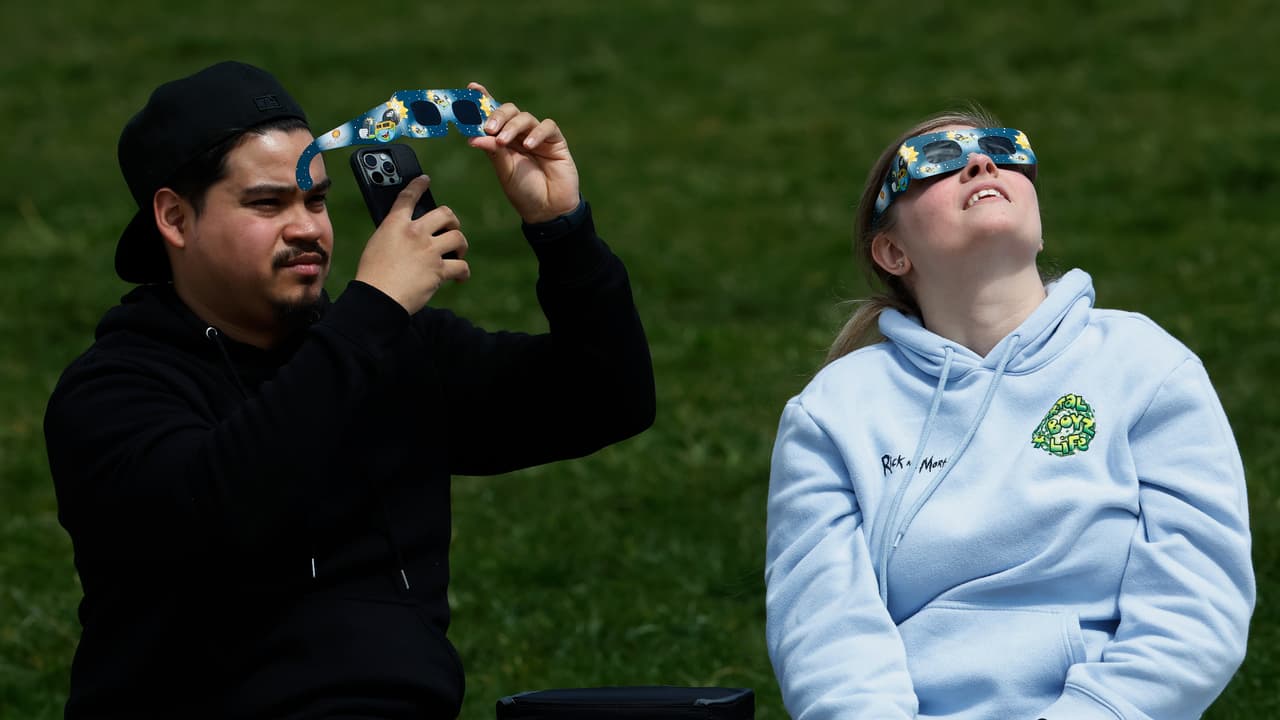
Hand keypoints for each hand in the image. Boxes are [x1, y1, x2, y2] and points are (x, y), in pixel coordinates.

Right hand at [354, 176, 469, 313]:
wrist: (377, 298)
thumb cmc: (373, 275)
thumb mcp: (376, 245)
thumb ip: (393, 235)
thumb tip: (407, 235)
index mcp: (394, 225)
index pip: (407, 197)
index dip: (417, 185)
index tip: (425, 179)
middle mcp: (415, 233)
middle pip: (444, 214)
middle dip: (451, 220)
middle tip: (451, 228)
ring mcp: (429, 251)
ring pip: (457, 237)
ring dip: (461, 245)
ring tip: (457, 252)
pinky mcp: (439, 270)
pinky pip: (461, 266)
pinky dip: (463, 272)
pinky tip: (460, 276)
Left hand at [465, 82, 580, 223]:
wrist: (547, 210)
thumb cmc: (524, 191)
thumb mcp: (504, 171)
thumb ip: (493, 151)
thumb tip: (473, 136)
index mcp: (503, 140)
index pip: (492, 115)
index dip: (483, 100)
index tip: (472, 88)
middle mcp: (519, 135)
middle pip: (508, 111)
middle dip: (496, 115)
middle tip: (488, 128)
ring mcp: (538, 136)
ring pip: (525, 117)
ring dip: (512, 126)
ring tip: (504, 141)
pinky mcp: (555, 141)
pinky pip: (547, 127)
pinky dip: (537, 132)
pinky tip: (529, 145)